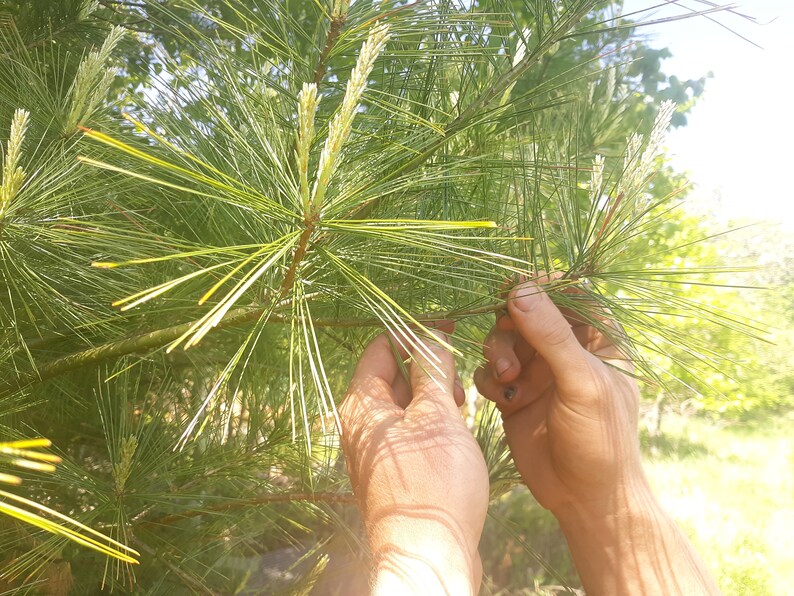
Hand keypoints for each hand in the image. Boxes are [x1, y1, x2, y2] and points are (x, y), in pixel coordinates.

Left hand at [340, 331, 488, 594]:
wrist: (430, 556)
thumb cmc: (434, 483)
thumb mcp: (439, 415)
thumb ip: (432, 370)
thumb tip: (427, 337)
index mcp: (362, 404)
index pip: (381, 348)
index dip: (414, 335)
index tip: (447, 334)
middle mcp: (361, 425)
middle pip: (394, 376)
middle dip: (430, 372)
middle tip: (460, 387)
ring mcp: (375, 451)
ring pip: (407, 406)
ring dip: (436, 399)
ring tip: (463, 411)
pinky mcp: (393, 472)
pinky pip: (411, 433)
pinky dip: (433, 426)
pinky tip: (457, 436)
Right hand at [473, 273, 644, 516]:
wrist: (584, 497)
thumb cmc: (600, 440)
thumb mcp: (581, 384)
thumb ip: (551, 336)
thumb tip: (519, 291)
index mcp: (599, 339)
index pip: (572, 293)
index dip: (544, 286)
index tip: (515, 288)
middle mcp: (567, 350)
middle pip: (528, 312)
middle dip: (510, 325)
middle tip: (504, 345)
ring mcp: (539, 372)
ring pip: (504, 339)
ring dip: (497, 353)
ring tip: (506, 380)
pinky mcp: (516, 394)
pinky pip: (490, 371)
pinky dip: (489, 380)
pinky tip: (502, 400)